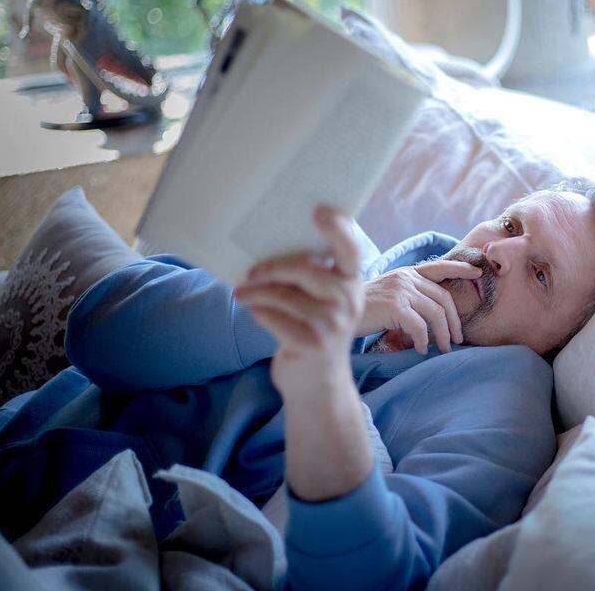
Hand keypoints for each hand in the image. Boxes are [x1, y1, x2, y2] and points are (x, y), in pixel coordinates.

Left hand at [235, 205, 363, 397]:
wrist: (317, 383)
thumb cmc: (312, 331)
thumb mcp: (322, 301)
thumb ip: (311, 276)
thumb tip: (270, 244)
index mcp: (352, 283)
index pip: (350, 250)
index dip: (336, 228)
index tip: (318, 210)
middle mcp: (348, 301)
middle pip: (306, 269)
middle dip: (272, 267)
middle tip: (251, 271)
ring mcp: (333, 325)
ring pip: (284, 295)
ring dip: (256, 292)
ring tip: (242, 292)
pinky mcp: (313, 345)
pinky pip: (274, 318)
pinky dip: (258, 311)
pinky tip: (252, 310)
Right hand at [357, 260, 482, 354]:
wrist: (333, 310)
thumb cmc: (361, 308)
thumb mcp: (388, 296)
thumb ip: (409, 298)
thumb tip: (433, 319)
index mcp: (407, 273)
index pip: (439, 267)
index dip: (460, 268)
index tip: (478, 272)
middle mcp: (406, 278)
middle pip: (443, 298)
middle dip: (454, 321)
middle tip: (457, 339)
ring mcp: (401, 290)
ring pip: (436, 314)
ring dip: (442, 335)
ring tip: (443, 349)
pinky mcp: (395, 306)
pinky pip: (420, 326)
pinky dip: (423, 341)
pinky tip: (419, 350)